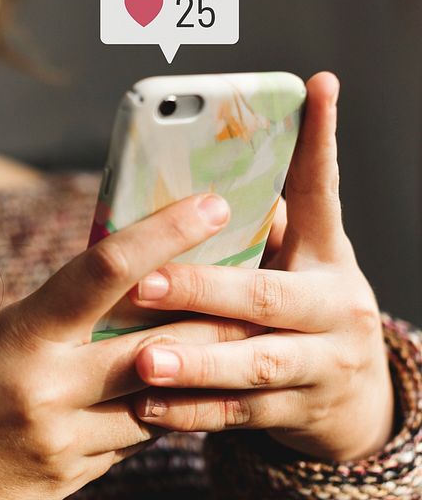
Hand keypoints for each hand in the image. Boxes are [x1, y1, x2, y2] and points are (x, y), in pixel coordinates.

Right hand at [0, 192, 263, 499]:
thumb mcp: (4, 329)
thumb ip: (68, 313)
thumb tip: (143, 282)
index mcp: (23, 334)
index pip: (102, 272)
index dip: (163, 234)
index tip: (213, 205)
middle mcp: (46, 388)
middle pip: (158, 347)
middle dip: (217, 318)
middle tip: (261, 287)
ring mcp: (62, 439)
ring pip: (160, 402)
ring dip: (195, 372)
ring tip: (228, 342)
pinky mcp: (71, 476)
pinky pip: (137, 441)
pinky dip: (160, 415)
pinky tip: (172, 397)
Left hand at [130, 72, 395, 462]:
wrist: (354, 400)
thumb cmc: (299, 311)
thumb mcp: (296, 265)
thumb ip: (259, 229)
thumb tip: (197, 178)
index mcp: (328, 257)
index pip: (325, 190)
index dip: (320, 140)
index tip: (315, 86)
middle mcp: (333, 307)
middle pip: (266, 296)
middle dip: (203, 289)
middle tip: (146, 284)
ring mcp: (321, 365)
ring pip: (253, 363)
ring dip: (195, 361)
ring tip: (143, 360)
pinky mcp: (299, 413)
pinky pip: (239, 414)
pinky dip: (192, 412)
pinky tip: (145, 407)